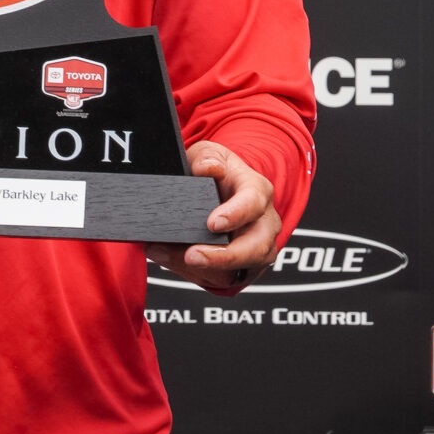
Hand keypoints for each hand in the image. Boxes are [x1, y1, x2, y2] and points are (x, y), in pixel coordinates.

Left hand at [145, 140, 278, 294]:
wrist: (219, 190)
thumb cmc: (216, 172)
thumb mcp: (209, 154)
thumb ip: (206, 159)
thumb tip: (208, 169)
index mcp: (257, 191)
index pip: (253, 204)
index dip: (235, 215)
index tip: (212, 224)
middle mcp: (264, 223)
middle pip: (256, 248)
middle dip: (224, 256)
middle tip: (192, 255)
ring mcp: (257, 248)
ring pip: (240, 270)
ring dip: (204, 268)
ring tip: (169, 256)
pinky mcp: (244, 268)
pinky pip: (224, 279)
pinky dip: (196, 274)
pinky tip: (173, 261)